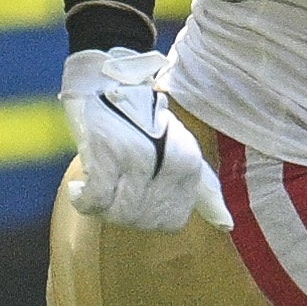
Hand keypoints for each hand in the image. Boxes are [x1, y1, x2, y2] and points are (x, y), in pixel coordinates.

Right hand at [60, 46, 227, 232]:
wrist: (108, 80)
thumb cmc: (143, 121)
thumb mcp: (181, 153)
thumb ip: (204, 191)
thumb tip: (227, 225)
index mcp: (189, 164)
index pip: (171, 221)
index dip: (147, 216)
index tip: (133, 196)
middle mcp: (169, 162)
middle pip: (143, 220)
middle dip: (122, 213)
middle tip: (109, 191)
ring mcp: (139, 157)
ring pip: (120, 214)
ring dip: (102, 207)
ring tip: (95, 187)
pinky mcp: (109, 152)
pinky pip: (96, 199)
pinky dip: (83, 199)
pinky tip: (79, 187)